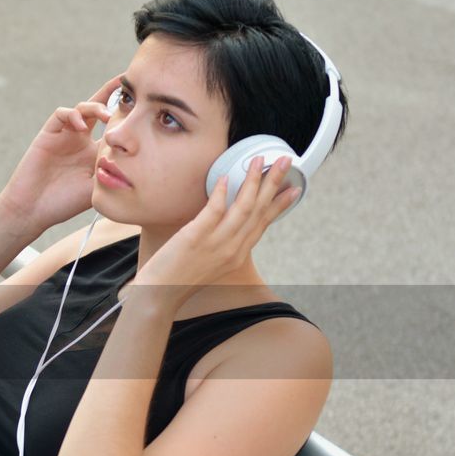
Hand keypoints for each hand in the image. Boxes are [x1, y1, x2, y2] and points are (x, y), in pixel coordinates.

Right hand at [0, 73, 124, 233]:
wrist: (34, 209)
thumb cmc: (64, 203)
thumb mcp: (98, 186)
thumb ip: (113, 169)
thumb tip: (137, 155)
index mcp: (94, 152)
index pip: (114, 128)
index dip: (126, 114)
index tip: (145, 103)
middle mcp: (80, 140)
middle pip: (99, 109)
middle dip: (113, 93)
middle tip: (129, 87)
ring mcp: (64, 135)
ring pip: (83, 108)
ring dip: (96, 106)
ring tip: (107, 116)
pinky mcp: (48, 134)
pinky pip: (62, 114)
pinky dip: (73, 115)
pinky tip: (82, 127)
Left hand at [126, 155, 301, 309]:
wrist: (159, 295)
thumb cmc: (179, 277)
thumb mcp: (210, 262)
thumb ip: (222, 243)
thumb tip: (224, 219)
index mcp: (237, 255)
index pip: (264, 224)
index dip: (280, 205)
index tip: (294, 189)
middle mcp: (232, 249)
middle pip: (259, 210)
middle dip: (274, 183)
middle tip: (286, 161)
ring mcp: (215, 244)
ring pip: (243, 208)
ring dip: (253, 181)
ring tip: (259, 160)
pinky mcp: (195, 238)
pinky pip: (214, 211)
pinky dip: (222, 193)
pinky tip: (226, 177)